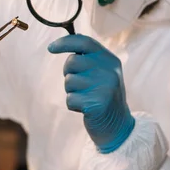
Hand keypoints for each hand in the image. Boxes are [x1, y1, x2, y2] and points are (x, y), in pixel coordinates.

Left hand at [48, 35, 134, 152]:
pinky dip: (73, 105)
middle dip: (69, 74)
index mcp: (110, 60)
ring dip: (72, 91)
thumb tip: (60, 44)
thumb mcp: (101, 73)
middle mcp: (109, 71)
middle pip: (72, 62)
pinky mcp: (97, 104)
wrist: (118, 126)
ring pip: (69, 81)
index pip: (85, 42)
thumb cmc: (103, 97)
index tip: (50, 48)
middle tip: (80, 86)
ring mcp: (105, 87)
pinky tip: (86, 109)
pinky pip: (70, 99)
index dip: (65, 43)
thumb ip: (87, 59)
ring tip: (86, 98)